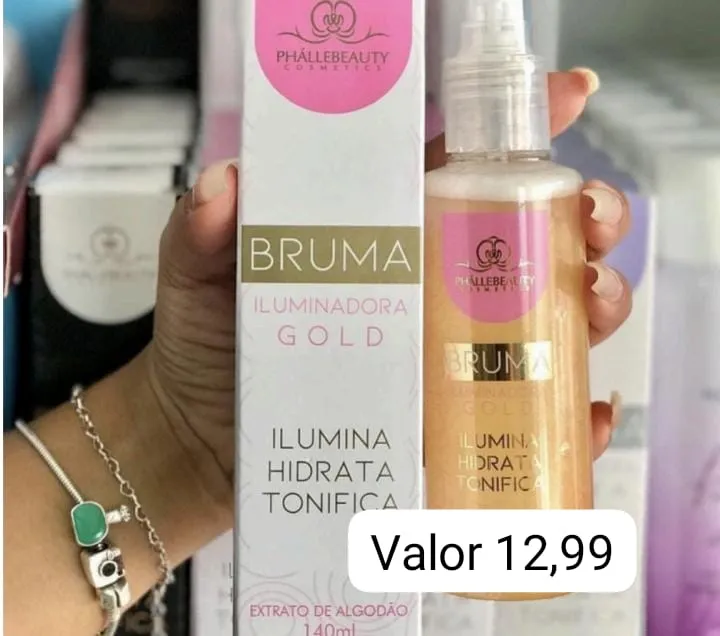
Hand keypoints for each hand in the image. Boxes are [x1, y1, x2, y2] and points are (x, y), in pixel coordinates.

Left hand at [145, 68, 629, 507]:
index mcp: (384, 237)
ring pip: (547, 319)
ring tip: (592, 307)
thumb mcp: (197, 274)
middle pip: (528, 241)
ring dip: (592, 305)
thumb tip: (223, 185)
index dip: (519, 133)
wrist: (206, 441)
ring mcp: (445, 354)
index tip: (569, 99)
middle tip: (590, 222)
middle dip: (581, 220)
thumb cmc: (208, 347)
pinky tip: (584, 412)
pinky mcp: (448, 419)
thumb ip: (202, 229)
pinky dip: (567, 413)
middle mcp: (427, 288)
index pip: (461, 170)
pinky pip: (525, 413)